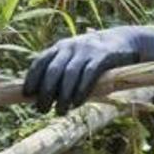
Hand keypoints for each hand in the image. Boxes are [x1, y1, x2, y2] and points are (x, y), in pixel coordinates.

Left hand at [23, 26, 153, 114]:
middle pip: (53, 70)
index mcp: (61, 47)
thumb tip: (43, 96)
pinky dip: (81, 91)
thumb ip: (62, 72)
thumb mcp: (77, 59)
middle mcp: (71, 46)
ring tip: (60, 112)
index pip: (40, 62)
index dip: (32, 78)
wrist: (126, 41)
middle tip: (42, 110)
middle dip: (45, 92)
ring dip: (62, 96)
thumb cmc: (96, 57)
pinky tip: (77, 104)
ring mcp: (87, 50)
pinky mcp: (103, 56)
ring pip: (69, 75)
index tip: (27, 95)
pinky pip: (88, 75)